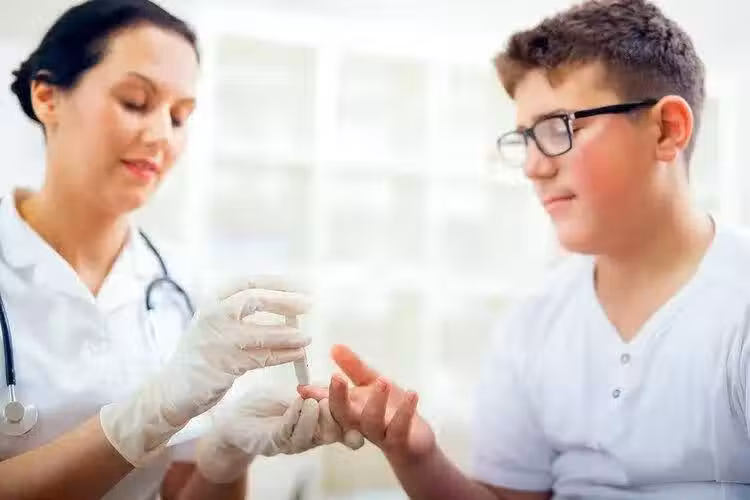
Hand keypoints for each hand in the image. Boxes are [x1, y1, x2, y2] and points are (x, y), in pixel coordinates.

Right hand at [100, 279, 310, 466]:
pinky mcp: (224, 366)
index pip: (249, 282)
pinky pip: (261, 358)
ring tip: (308, 338)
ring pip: (261, 333)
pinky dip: (282, 356)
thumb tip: (286, 301)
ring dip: (289, 335)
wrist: (172, 390)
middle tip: (310, 304)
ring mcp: (217, 341)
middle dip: (285, 301)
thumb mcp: (215, 324)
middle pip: (254, 299)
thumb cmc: (202, 355)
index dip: (278, 282)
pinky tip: (298, 355)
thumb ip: (241, 311)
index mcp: (212, 302)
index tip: (302, 284)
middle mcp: (212, 316)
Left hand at [196, 391, 362, 483]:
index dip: (357, 415)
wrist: (231, 422)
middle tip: (349, 396)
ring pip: (312, 435)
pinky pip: (286, 433)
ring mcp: (290, 443)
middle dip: (343, 415)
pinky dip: (295, 417)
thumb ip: (316, 392)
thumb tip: (341, 377)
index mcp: (317, 425)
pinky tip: (299, 403)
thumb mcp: (295, 396)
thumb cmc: (264, 408)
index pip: (343, 422)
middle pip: (333, 431)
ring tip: (319, 400)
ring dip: (317, 417)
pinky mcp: (270, 443)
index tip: (368, 404)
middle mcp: (308, 437)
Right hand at [298, 345, 434, 462]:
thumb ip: (353, 367)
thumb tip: (334, 347)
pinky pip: (400, 428)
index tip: (303, 388)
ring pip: (372, 422)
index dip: (316, 395)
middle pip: (344, 414)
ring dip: (376, 401)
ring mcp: (380, 433)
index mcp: (352, 409)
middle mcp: (361, 423)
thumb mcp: (372, 383)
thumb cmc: (390, 411)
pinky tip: (412, 394)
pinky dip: (405, 411)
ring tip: (382, 380)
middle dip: (338, 397)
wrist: (414, 442)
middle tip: (336, 378)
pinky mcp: (400, 441)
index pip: (330, 403)